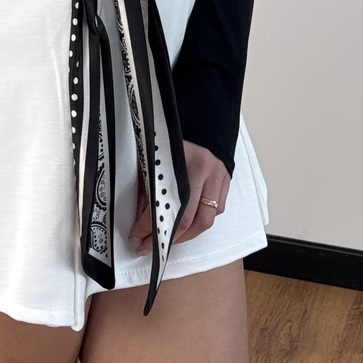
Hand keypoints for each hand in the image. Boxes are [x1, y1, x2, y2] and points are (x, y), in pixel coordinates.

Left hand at [128, 139, 230, 254]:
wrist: (200, 116)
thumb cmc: (173, 136)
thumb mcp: (154, 157)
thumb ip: (147, 188)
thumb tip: (140, 220)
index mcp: (186, 164)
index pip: (166, 207)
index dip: (149, 227)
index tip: (136, 237)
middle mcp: (206, 173)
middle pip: (190, 221)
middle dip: (169, 240)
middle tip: (151, 247)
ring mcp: (219, 177)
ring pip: (207, 220)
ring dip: (187, 236)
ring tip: (169, 241)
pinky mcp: (226, 181)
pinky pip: (217, 210)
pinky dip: (202, 221)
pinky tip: (189, 225)